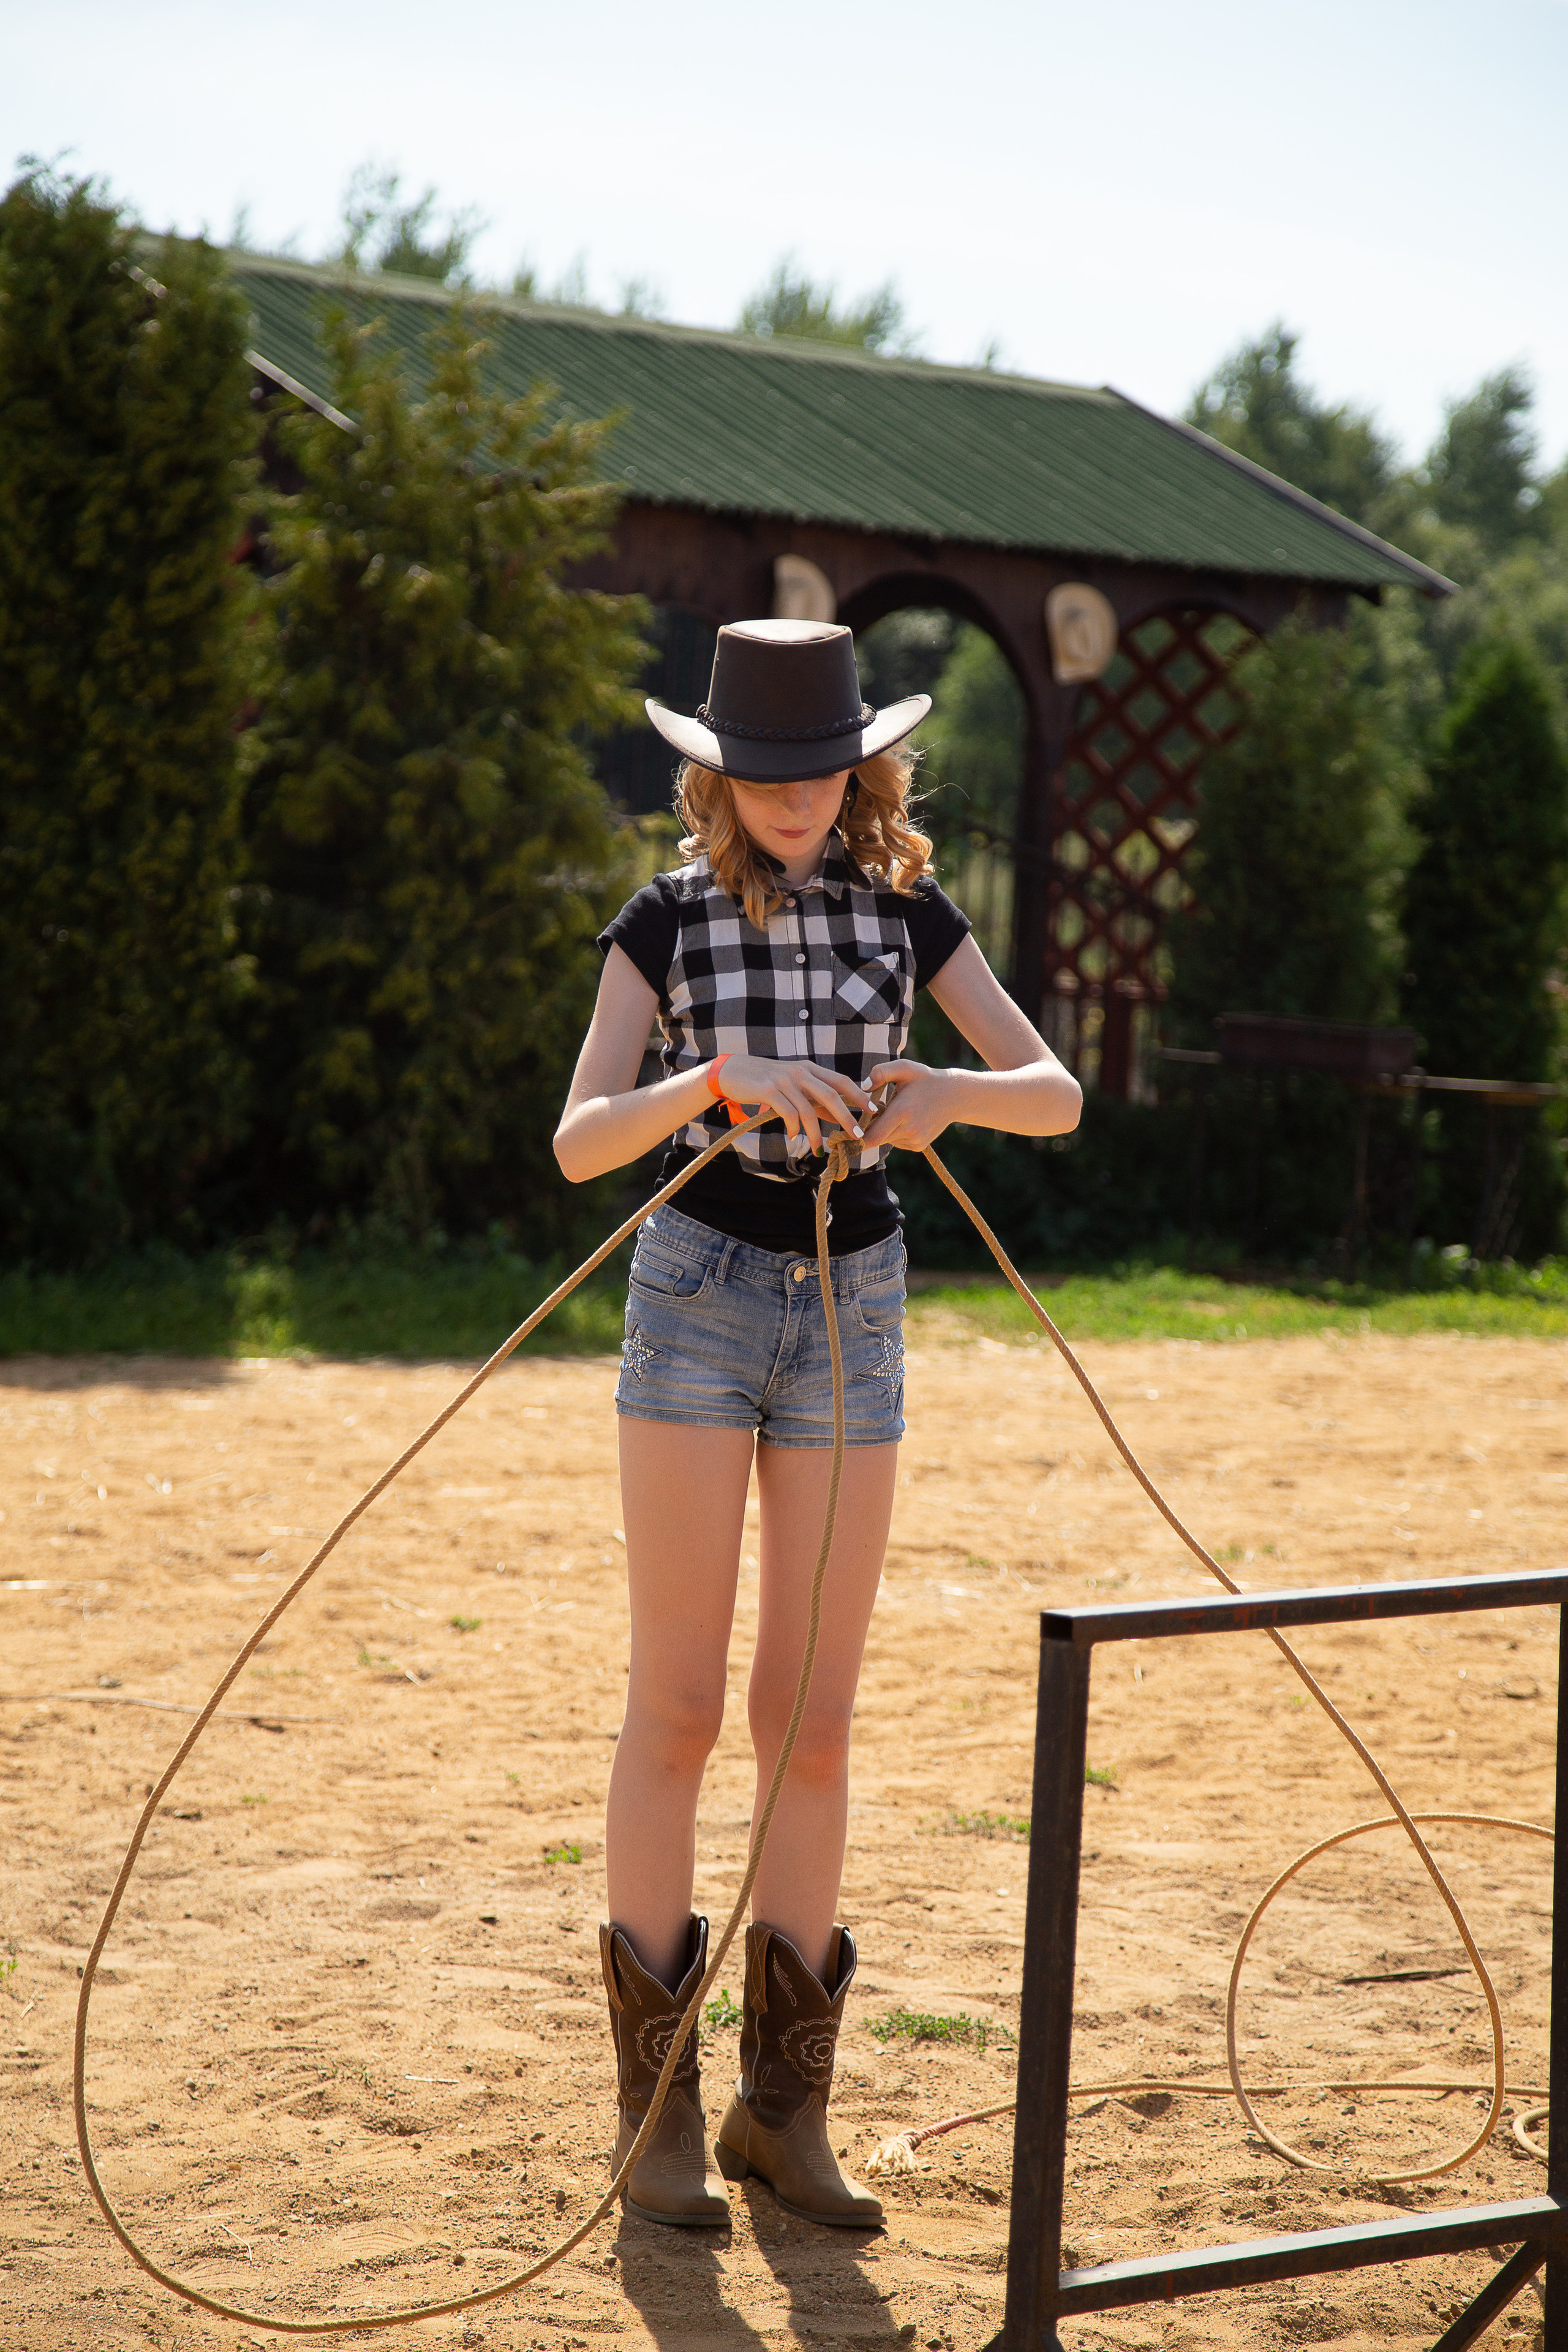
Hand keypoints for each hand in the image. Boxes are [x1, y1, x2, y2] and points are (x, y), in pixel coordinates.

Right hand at [717, 1055, 870, 1152]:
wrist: (733, 1071)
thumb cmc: (767, 1081)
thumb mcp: (794, 1086)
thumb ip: (814, 1099)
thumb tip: (837, 1116)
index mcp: (810, 1069)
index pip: (841, 1081)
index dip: (858, 1095)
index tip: (873, 1110)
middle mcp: (800, 1072)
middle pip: (831, 1095)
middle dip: (846, 1117)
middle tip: (857, 1135)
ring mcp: (784, 1080)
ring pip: (808, 1110)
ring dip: (815, 1134)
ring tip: (817, 1149)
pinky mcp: (768, 1090)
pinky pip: (788, 1113)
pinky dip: (793, 1128)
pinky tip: (791, 1136)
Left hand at [861, 1060, 965, 1152]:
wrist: (954, 1096)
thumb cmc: (925, 1079)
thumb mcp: (904, 1068)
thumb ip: (880, 1072)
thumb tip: (863, 1087)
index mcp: (901, 1111)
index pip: (872, 1136)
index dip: (857, 1137)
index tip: (847, 1133)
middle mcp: (909, 1130)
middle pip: (877, 1140)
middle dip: (868, 1131)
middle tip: (868, 1116)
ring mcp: (915, 1140)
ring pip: (887, 1141)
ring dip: (883, 1130)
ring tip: (895, 1112)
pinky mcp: (919, 1146)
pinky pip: (897, 1142)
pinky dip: (895, 1134)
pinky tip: (905, 1120)